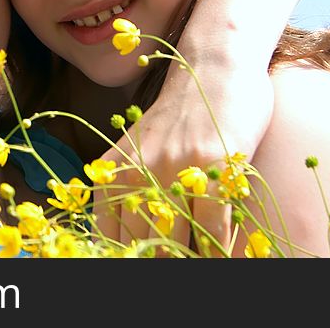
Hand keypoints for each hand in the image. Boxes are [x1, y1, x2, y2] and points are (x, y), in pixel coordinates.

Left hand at [95, 55, 273, 256]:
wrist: (213, 67)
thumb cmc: (180, 115)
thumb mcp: (138, 147)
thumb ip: (127, 187)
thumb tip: (127, 240)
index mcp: (113, 171)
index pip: (108, 236)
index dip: (124, 257)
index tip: (140, 261)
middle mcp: (137, 172)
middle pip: (143, 244)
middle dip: (159, 258)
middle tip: (169, 261)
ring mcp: (174, 170)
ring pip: (175, 242)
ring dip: (187, 256)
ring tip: (196, 259)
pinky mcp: (212, 169)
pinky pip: (212, 229)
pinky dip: (216, 249)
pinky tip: (221, 253)